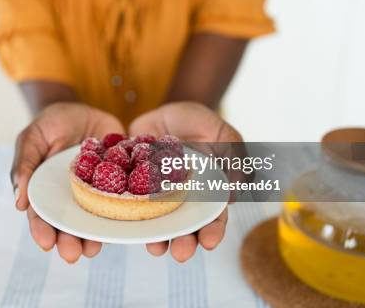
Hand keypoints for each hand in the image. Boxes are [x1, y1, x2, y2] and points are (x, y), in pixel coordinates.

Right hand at [12, 102, 123, 262]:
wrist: (84, 108)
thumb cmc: (51, 124)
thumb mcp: (32, 138)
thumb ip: (25, 165)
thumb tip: (19, 203)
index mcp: (47, 192)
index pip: (42, 216)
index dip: (42, 231)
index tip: (46, 243)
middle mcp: (72, 198)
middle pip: (69, 225)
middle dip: (69, 242)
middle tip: (71, 254)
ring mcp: (97, 192)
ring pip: (95, 220)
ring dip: (94, 237)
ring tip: (93, 248)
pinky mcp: (120, 182)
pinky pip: (124, 200)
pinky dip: (125, 213)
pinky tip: (125, 223)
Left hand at [129, 101, 242, 261]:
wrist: (163, 112)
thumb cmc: (200, 122)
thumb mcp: (223, 133)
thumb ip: (234, 158)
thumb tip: (234, 192)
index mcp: (208, 192)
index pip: (214, 216)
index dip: (214, 230)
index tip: (210, 242)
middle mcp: (182, 200)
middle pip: (186, 227)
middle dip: (186, 243)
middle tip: (182, 253)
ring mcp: (157, 196)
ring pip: (159, 222)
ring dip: (158, 238)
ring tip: (157, 249)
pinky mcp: (133, 188)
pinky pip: (131, 205)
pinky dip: (131, 216)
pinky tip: (130, 226)